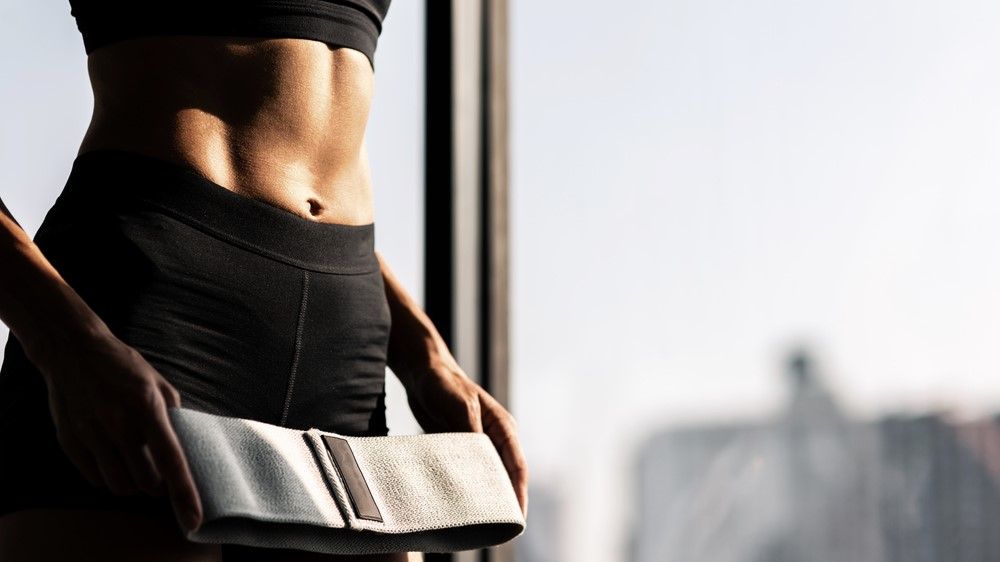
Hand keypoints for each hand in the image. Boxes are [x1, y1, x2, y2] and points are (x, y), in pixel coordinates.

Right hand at [30, 330, 202, 531]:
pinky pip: (94, 478)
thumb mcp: (158, 383)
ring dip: (132, 484)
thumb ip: (174, 414)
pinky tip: (112, 459)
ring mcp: (91, 433)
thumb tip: (187, 444)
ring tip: (134, 465)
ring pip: (119, 485)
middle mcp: (119, 423)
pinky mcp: (70, 440)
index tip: (194, 518)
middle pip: (146, 481)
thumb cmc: (124, 366)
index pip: (171, 459)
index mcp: (147, 407)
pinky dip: (108, 477)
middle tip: (158, 471)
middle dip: (156, 484)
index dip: (184, 492)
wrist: (73, 351)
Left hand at [402, 352, 528, 518]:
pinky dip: (464, 487)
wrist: (422, 371)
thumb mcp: (460, 406)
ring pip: (484, 477)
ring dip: (483, 497)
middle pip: (504, 476)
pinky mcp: (459, 446)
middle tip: (499, 528)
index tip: (517, 517)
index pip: (517, 467)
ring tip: (479, 522)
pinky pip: (465, 472)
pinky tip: (457, 503)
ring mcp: (477, 443)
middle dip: (503, 501)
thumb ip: (471, 432)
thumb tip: (478, 462)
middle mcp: (494, 438)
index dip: (518, 494)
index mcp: (503, 428)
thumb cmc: (444, 383)